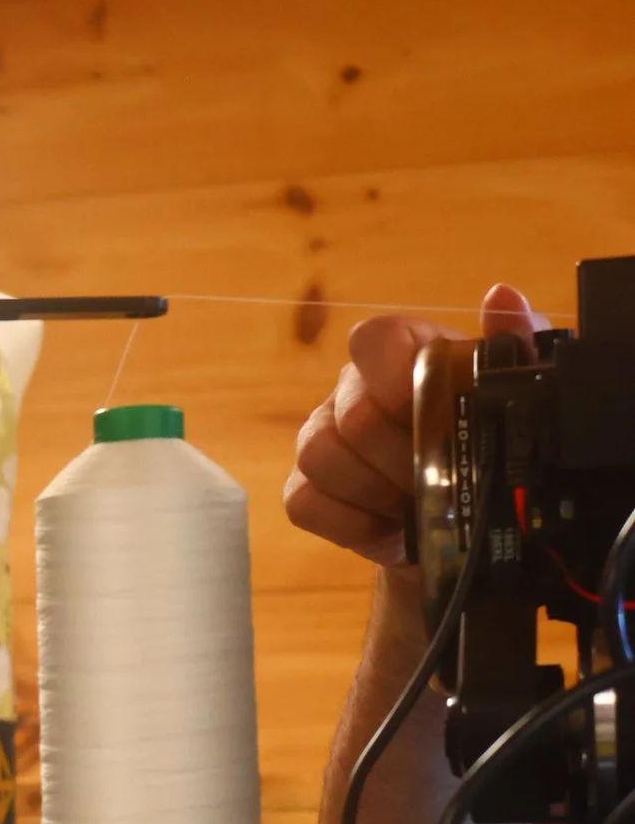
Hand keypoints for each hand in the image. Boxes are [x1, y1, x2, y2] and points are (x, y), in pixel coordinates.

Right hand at [285, 284, 542, 566]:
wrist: (463, 517)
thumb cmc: (485, 443)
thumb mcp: (516, 393)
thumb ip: (519, 340)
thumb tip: (502, 297)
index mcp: (402, 355)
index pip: (373, 339)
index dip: (395, 375)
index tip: (431, 410)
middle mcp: (352, 390)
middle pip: (353, 414)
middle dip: (404, 456)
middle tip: (443, 478)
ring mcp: (321, 439)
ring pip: (320, 456)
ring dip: (377, 490)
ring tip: (417, 504)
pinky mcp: (305, 488)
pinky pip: (304, 501)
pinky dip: (351, 523)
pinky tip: (388, 526)